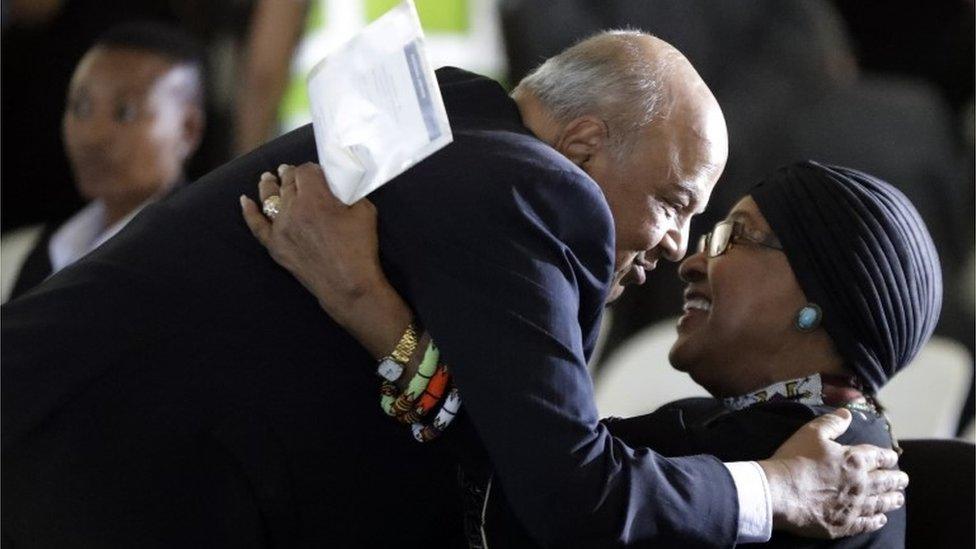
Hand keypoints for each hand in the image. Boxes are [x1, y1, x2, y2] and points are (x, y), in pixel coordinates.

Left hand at [240, 163, 383, 311]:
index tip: (317, 172)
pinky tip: (245, 201)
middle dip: (290, 174)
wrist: (347, 285)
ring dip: (269, 185)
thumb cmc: (359, 249)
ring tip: (268, 177)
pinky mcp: (274, 246)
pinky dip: (249, 212)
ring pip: (269, 198)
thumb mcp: (364, 211)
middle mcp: (292, 209)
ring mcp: (280, 228)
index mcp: (315, 198)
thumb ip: (348, 193)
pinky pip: (257, 225)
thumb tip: (338, 188)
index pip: (305, 171)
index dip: (311, 168)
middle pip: (287, 182)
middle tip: (289, 170)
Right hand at [759, 408, 906, 538]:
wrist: (779, 492)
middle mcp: (861, 484)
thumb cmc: (794, 459)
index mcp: (855, 460)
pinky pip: (866, 523)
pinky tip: (881, 519)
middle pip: (886, 481)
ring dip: (892, 500)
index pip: (880, 456)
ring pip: (880, 503)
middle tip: (904, 480)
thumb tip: (847, 413)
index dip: (888, 457)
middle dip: (897, 480)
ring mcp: (854, 506)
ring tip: (899, 499)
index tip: (893, 458)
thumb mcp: (811, 433)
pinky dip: (876, 521)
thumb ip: (832, 423)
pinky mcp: (844, 524)